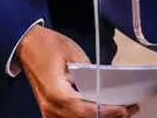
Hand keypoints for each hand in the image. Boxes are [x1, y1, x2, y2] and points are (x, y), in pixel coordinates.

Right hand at [16, 24, 139, 117]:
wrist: (26, 45)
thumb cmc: (47, 46)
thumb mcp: (73, 53)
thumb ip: (89, 72)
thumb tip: (106, 84)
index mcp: (56, 93)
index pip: (85, 110)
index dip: (106, 112)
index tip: (124, 109)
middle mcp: (51, 108)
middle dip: (108, 117)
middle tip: (130, 109)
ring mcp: (49, 112)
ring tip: (120, 111)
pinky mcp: (51, 111)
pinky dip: (88, 116)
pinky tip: (102, 110)